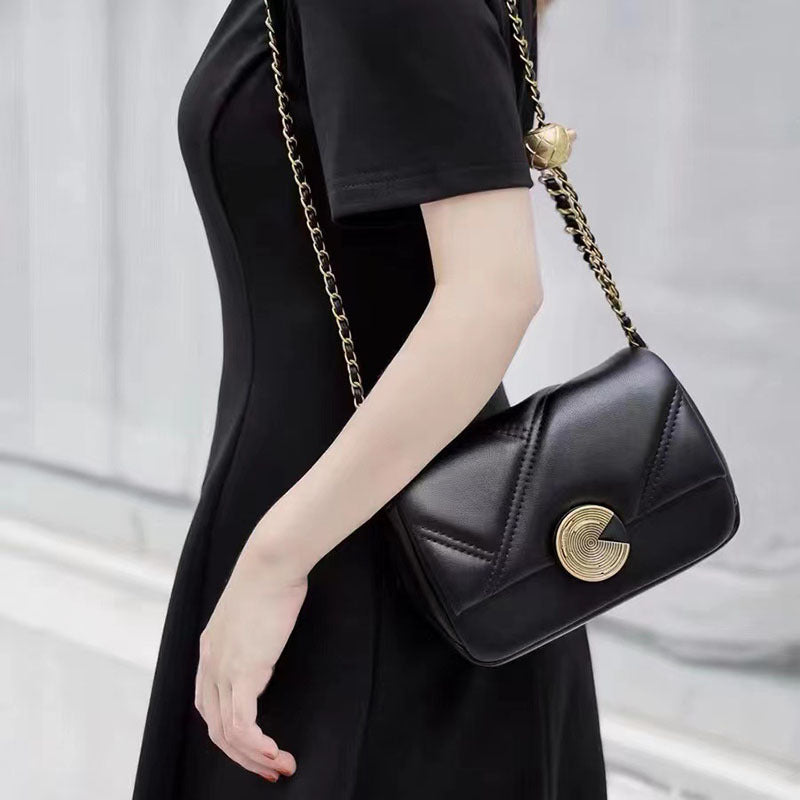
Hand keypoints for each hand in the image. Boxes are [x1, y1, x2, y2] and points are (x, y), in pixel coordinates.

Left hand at [194, 532, 306, 782]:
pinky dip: (257, 744)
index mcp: (211, 647)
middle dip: (240, 754)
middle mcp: (210, 662)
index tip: (256, 743)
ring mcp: (223, 668)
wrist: (271, 561)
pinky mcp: (244, 670)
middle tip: (269, 768)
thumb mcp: (255, 607)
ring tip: (280, 766)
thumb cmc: (271, 574)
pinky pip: (242, 723)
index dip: (228, 729)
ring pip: (226, 732)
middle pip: (214, 725)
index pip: (208, 702)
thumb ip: (255, 627)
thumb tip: (270, 632)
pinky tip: (275, 751)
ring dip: (253, 756)